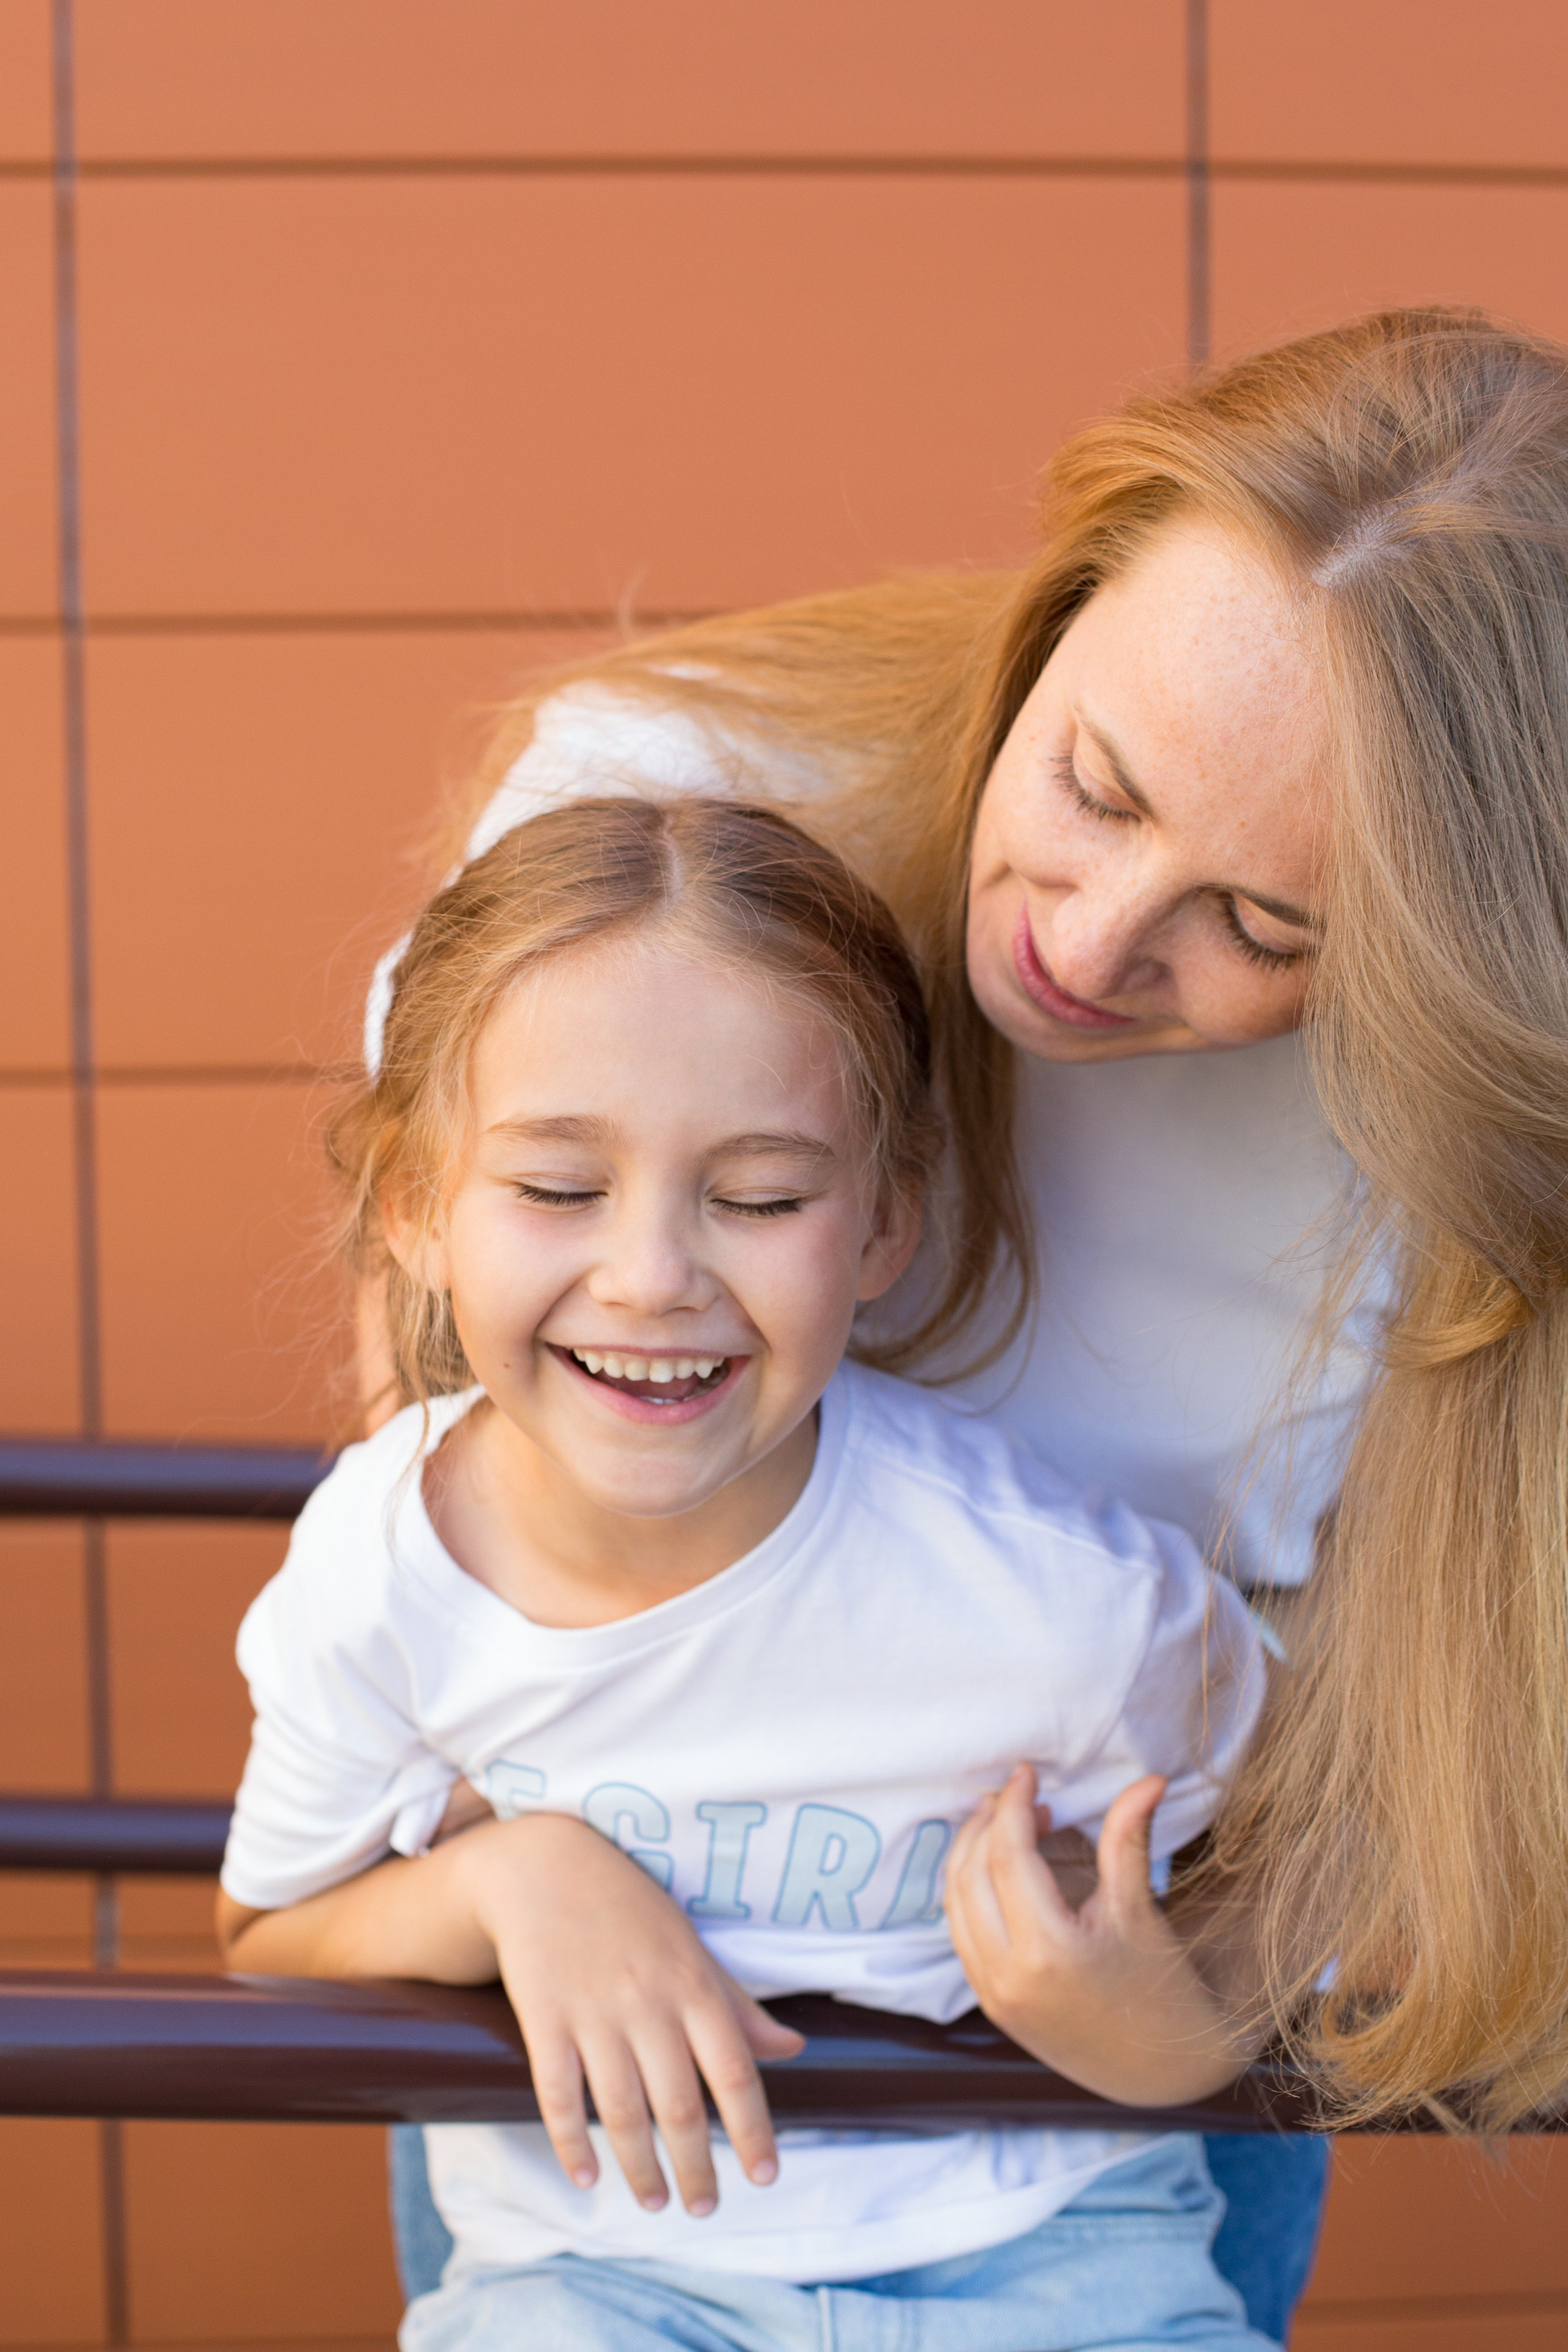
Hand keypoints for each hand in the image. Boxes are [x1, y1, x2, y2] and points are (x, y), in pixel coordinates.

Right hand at [454, 1813, 803, 2216]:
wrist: (545, 1866)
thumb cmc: (629, 1910)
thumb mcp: (692, 1948)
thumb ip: (738, 2005)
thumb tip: (793, 2049)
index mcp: (693, 1985)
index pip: (736, 2072)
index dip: (754, 2131)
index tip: (765, 2177)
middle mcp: (648, 2003)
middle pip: (681, 2106)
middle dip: (697, 2168)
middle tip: (705, 2208)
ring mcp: (593, 2013)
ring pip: (623, 2112)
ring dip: (640, 2168)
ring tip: (655, 2203)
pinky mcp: (544, 2018)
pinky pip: (558, 2095)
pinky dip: (572, 2143)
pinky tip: (586, 2176)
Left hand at [945, 1764, 1248, 2105]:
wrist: (1160, 2071)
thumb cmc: (1159, 1987)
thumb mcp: (1140, 1910)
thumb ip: (1128, 1838)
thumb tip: (1149, 1778)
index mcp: (1048, 1950)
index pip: (1007, 1857)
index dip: (1014, 1806)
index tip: (1027, 1772)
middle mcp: (1008, 1976)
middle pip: (970, 1875)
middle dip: (987, 1824)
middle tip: (1017, 1794)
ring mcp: (993, 1994)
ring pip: (955, 1903)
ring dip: (969, 1853)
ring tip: (1006, 1821)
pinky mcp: (991, 2005)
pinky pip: (961, 1932)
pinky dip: (968, 1890)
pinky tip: (996, 1867)